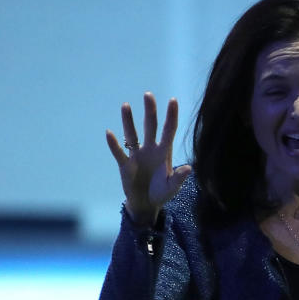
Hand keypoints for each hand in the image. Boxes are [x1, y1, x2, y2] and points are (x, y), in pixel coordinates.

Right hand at [106, 92, 191, 225]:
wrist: (146, 204)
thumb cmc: (161, 193)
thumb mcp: (171, 188)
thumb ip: (179, 178)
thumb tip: (189, 168)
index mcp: (164, 152)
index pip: (169, 130)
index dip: (171, 116)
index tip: (173, 100)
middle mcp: (151, 149)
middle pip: (150, 126)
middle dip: (150, 111)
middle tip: (148, 95)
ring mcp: (137, 155)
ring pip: (132, 134)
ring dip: (128, 121)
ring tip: (126, 105)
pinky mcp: (125, 164)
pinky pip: (119, 152)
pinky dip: (114, 144)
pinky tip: (109, 133)